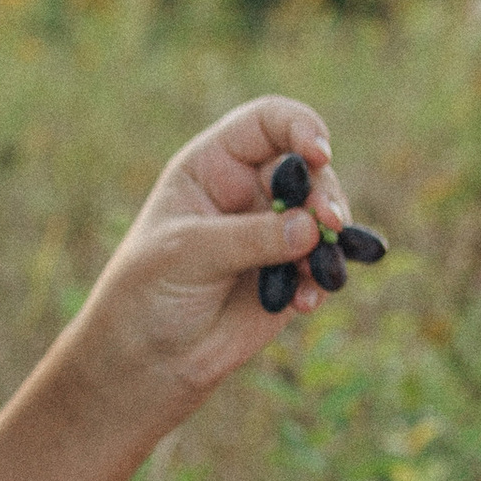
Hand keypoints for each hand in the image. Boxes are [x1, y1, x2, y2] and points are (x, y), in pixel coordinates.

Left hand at [81, 100, 359, 412]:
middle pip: (309, 169)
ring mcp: (274, 232)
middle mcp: (250, 190)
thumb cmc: (148, 291)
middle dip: (324, 192)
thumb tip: (311, 229)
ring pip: (326, 217)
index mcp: (214, 165)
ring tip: (317, 269)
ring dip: (334, 238)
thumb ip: (248, 237)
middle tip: (328, 222)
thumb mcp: (188, 253)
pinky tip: (302, 303)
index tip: (318, 153)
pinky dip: (323, 280)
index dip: (299, 127)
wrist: (146, 358)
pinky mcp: (291, 275)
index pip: (268, 122)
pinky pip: (325, 266)